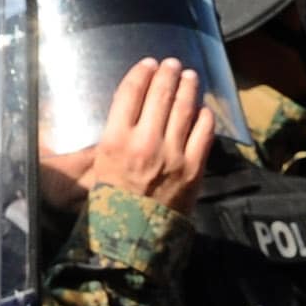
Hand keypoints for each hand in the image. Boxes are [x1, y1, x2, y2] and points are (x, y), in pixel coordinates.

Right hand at [40, 60, 215, 212]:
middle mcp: (144, 143)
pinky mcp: (193, 168)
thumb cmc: (111, 204)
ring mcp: (172, 155)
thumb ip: (115, 136)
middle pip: (159, 95)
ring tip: (190, 76)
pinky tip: (202, 109)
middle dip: (168, 74)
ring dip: (188, 88)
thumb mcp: (100, 166)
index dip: (141, 73)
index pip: (129, 94)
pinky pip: (204, 132)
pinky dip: (204, 116)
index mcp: (114, 141)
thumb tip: (131, 109)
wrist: (134, 240)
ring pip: (184, 108)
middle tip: (172, 64)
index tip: (148, 64)